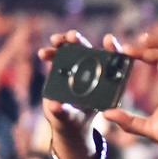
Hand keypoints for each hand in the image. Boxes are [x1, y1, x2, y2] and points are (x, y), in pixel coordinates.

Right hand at [36, 30, 102, 158]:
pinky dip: (50, 53)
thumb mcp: (71, 118)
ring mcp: (75, 68)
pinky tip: (43, 53)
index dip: (113, 49)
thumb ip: (64, 112)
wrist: (66, 122)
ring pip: (71, 50)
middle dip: (80, 41)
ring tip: (56, 41)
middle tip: (73, 36)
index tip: (109, 39)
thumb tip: (54, 106)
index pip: (113, 62)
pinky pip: (56, 57)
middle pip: (88, 51)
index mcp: (104, 82)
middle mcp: (91, 72)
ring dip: (63, 43)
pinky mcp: (61, 68)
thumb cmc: (76, 120)